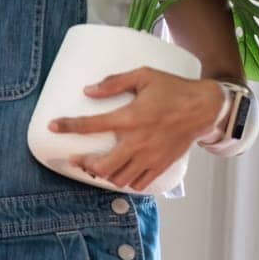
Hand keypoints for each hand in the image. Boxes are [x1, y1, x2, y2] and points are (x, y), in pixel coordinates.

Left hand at [47, 69, 222, 192]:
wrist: (204, 107)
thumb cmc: (174, 89)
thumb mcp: (144, 76)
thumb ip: (115, 83)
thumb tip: (89, 90)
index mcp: (131, 117)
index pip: (92, 124)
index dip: (69, 126)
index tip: (53, 126)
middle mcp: (138, 141)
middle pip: (103, 166)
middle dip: (85, 164)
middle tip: (78, 158)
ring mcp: (150, 156)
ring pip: (119, 178)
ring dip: (105, 175)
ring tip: (99, 166)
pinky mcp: (161, 164)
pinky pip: (138, 183)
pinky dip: (126, 181)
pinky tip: (122, 172)